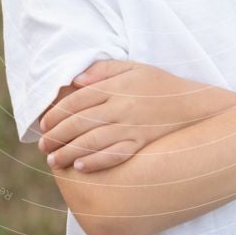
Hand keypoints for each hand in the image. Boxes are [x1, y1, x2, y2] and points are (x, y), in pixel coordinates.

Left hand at [38, 59, 215, 171]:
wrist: (192, 105)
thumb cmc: (160, 85)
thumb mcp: (134, 67)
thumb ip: (104, 69)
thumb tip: (76, 80)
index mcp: (118, 85)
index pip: (78, 99)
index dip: (57, 113)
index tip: (43, 124)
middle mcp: (122, 106)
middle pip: (81, 121)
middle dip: (57, 135)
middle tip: (43, 146)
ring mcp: (132, 126)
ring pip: (93, 141)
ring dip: (69, 152)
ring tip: (53, 160)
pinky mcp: (141, 143)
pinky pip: (114, 155)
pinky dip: (95, 162)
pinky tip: (79, 167)